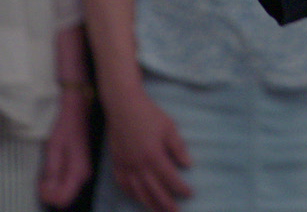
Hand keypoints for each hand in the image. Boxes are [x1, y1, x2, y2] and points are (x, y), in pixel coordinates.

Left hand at [37, 89, 91, 206]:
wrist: (77, 107)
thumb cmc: (64, 125)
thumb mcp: (54, 147)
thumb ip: (52, 171)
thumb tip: (48, 191)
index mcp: (78, 172)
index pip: (63, 200)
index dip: (48, 196)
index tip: (40, 183)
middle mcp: (84, 176)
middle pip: (65, 198)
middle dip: (50, 191)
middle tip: (41, 176)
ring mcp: (84, 172)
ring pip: (66, 191)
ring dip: (53, 185)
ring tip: (45, 170)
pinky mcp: (80, 167)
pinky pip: (67, 182)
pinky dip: (57, 179)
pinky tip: (52, 166)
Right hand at [105, 87, 192, 211]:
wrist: (123, 105)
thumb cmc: (149, 114)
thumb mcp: (169, 128)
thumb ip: (178, 148)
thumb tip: (188, 165)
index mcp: (154, 156)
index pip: (170, 179)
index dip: (181, 188)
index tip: (190, 194)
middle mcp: (138, 164)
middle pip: (154, 190)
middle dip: (166, 204)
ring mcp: (126, 165)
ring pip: (138, 191)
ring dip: (149, 204)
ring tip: (159, 211)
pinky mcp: (116, 162)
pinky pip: (123, 184)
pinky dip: (131, 194)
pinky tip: (137, 198)